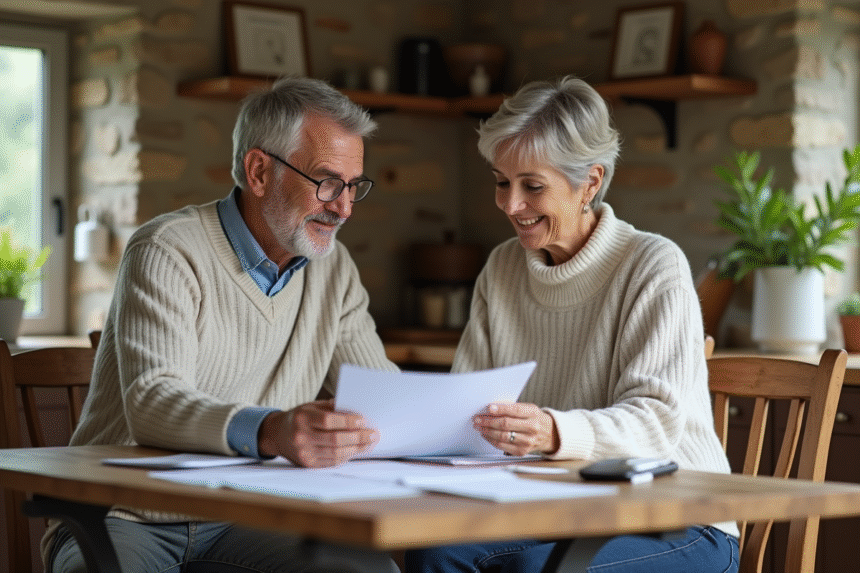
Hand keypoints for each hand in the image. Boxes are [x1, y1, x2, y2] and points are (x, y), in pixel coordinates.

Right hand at [257, 399, 378, 466]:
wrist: (277, 435)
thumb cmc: (299, 418)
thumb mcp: (311, 406)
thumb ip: (332, 407)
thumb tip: (356, 410)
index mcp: (302, 418)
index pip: (328, 421)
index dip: (348, 421)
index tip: (363, 420)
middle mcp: (302, 437)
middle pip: (335, 440)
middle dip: (358, 437)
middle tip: (373, 434)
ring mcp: (304, 453)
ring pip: (336, 453)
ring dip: (356, 449)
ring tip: (369, 443)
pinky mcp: (308, 465)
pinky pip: (332, 462)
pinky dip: (346, 456)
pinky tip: (356, 450)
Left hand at [473, 403, 559, 455]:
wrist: (549, 434)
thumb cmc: (534, 419)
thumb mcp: (528, 409)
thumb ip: (512, 408)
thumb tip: (491, 408)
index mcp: (533, 413)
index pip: (514, 410)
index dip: (500, 409)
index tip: (488, 408)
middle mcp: (532, 428)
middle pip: (506, 424)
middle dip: (488, 421)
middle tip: (477, 418)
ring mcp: (527, 441)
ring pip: (502, 436)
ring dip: (487, 431)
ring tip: (479, 426)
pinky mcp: (522, 451)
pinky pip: (502, 446)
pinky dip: (491, 440)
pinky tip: (486, 435)